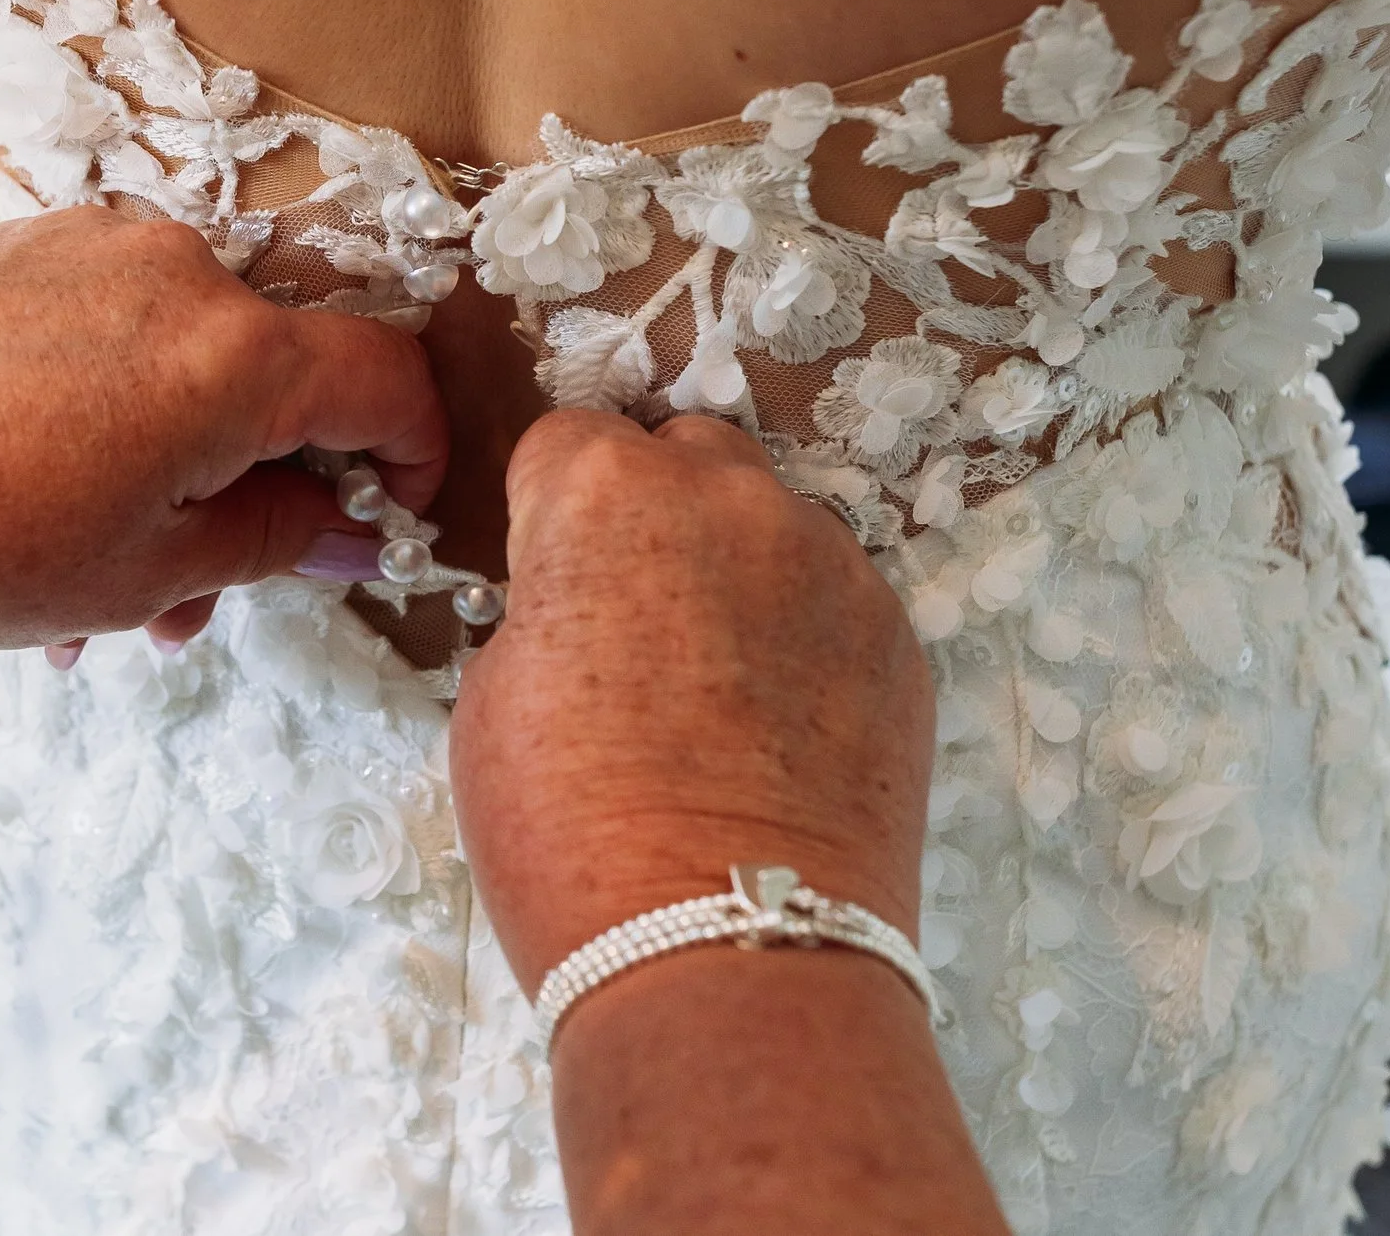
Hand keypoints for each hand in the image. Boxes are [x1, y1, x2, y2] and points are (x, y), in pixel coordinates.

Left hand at [0, 205, 446, 649]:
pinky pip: (115, 328)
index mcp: (233, 356)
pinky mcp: (28, 243)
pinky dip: (114, 409)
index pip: (389, 379)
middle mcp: (181, 272)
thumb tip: (353, 528)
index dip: (416, 454)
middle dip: (259, 494)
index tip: (393, 513)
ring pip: (190, 363)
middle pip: (281, 379)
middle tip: (198, 599)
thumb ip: (277, 539)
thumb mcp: (143, 575)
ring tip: (88, 579)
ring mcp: (98, 244)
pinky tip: (41, 493)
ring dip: (174, 466)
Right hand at [452, 409, 931, 994]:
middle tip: (630, 617)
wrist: (727, 949)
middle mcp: (731, 500)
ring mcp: (830, 564)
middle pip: (684, 456)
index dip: (549, 508)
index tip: (548, 571)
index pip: (569, 440)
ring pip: (771, 523)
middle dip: (653, 513)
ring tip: (713, 681)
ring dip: (736, 569)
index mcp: (606, 494)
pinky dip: (803, 636)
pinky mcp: (897, 637)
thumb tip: (578, 607)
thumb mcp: (492, 701)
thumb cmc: (573, 833)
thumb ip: (541, 608)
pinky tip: (773, 724)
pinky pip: (835, 599)